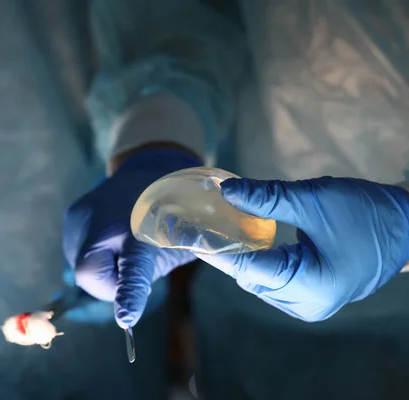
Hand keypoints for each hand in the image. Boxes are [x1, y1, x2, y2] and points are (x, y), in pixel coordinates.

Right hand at [63, 148, 201, 327]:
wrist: (152, 169)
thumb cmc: (169, 214)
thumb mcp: (174, 244)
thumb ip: (147, 276)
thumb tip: (125, 315)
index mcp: (140, 230)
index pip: (132, 267)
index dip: (128, 294)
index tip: (126, 319)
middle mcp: (104, 221)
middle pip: (90, 275)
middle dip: (109, 283)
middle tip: (133, 268)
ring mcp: (81, 217)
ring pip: (81, 266)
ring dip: (100, 268)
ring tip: (122, 245)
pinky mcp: (72, 215)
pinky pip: (77, 251)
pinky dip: (93, 254)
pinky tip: (110, 238)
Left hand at [209, 177, 408, 321]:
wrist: (405, 227)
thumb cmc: (365, 213)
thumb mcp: (313, 199)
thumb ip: (266, 197)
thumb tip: (225, 190)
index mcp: (311, 285)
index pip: (248, 269)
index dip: (216, 250)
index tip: (189, 234)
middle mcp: (307, 305)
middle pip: (250, 279)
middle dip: (227, 252)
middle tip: (204, 226)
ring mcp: (309, 306)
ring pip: (258, 283)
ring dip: (242, 259)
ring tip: (224, 231)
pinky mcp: (311, 299)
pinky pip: (273, 284)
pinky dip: (258, 264)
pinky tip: (248, 244)